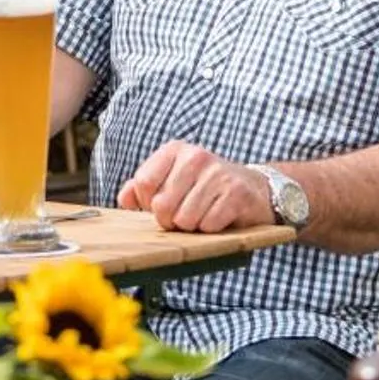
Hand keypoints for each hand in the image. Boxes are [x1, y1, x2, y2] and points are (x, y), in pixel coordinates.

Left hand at [118, 142, 272, 234]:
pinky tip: (218, 217)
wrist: (254, 189)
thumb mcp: (172, 181)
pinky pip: (208, 225)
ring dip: (192, 226)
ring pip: (184, 219)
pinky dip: (211, 229)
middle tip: (183, 215)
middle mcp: (196, 156)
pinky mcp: (236, 194)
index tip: (160, 205)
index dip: (148, 204)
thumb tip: (124, 200)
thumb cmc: (204, 188)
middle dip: (170, 220)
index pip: (143, 183)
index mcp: (174, 150)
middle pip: (162, 204)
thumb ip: (142, 189)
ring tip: (202, 214)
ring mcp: (218, 174)